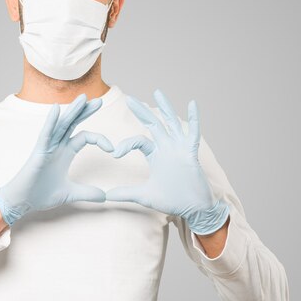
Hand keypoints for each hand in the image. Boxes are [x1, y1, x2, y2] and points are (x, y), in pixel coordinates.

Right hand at [0, 93, 113, 225]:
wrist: (22, 202)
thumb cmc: (41, 194)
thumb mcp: (70, 193)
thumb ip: (87, 192)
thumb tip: (105, 196)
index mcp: (65, 152)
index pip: (84, 137)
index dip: (100, 139)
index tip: (113, 149)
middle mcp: (57, 146)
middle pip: (73, 124)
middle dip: (85, 112)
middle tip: (98, 101)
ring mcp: (47, 147)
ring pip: (61, 125)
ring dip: (72, 111)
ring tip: (83, 98)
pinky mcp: (38, 152)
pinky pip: (45, 134)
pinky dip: (51, 121)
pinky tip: (56, 109)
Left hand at [106, 88, 229, 234]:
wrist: (194, 209)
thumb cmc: (173, 200)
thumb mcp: (145, 196)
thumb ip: (126, 193)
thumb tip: (106, 196)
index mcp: (156, 154)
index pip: (139, 140)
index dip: (126, 144)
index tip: (114, 153)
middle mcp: (167, 147)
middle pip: (153, 124)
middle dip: (141, 111)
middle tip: (129, 98)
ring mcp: (180, 148)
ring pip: (171, 123)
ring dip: (164, 107)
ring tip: (157, 91)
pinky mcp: (191, 153)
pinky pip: (193, 133)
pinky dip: (194, 118)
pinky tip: (192, 103)